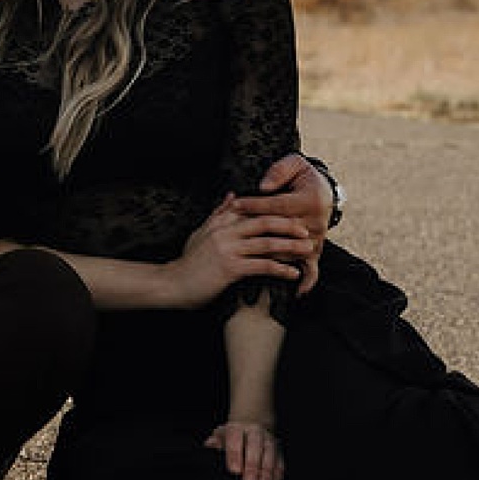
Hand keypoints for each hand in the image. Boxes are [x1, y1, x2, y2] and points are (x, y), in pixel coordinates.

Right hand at [160, 195, 313, 307]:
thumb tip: (232, 195)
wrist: (172, 284)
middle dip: (288, 225)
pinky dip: (280, 269)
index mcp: (220, 222)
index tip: (293, 213)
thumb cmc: (188, 262)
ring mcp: (228, 249)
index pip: (253, 209)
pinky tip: (293, 273)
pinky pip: (262, 266)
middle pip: (264, 222)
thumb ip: (218, 214)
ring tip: (307, 249)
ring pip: (267, 243)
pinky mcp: (230, 268)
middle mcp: (226, 232)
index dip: (275, 210)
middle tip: (307, 229)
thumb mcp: (201, 232)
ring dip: (290, 246)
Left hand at [204, 419, 284, 479]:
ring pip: (270, 453)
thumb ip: (215, 441)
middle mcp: (255, 431)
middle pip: (255, 446)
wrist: (255, 418)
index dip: (235, 454)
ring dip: (267, 471)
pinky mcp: (278, 448)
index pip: (235, 439)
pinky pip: (280, 459)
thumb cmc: (235, 433)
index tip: (235, 470)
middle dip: (253, 465)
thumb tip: (209, 445)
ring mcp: (268, 439)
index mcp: (237, 427)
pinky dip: (278, 471)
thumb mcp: (222, 433)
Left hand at [230, 154, 328, 295]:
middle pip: (281, 231)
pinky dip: (306, 281)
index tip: (235, 204)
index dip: (254, 204)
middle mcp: (315, 222)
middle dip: (256, 233)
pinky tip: (296, 292)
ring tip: (247, 262)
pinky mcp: (315, 249)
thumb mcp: (294, 164)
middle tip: (235, 236)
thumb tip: (264, 186)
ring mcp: (315, 239)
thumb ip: (279, 171)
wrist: (324, 190)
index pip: (276, 205)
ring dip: (269, 257)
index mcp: (309, 200)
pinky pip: (312, 268)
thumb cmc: (304, 176)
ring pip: (290, 251)